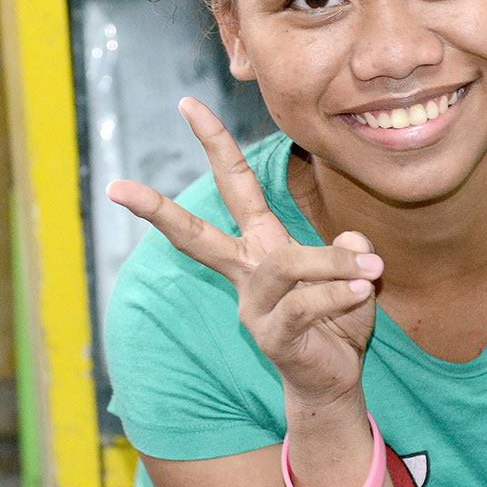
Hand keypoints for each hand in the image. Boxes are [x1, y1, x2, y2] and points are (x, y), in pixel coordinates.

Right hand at [106, 97, 383, 407]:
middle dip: (157, 209)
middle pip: (196, 236)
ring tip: (369, 270)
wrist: (333, 382)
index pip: (235, 187)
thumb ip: (351, 250)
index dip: (215, 143)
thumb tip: (354, 242)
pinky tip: (363, 291)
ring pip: (283, 265)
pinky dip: (338, 293)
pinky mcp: (270, 337)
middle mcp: (246, 273)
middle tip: (117, 187)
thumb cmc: (337, 321)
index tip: (187, 103)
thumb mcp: (353, 274)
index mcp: (260, 246)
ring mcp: (252, 307)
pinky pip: (303, 303)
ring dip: (329, 262)